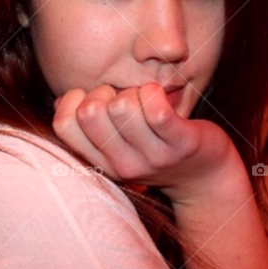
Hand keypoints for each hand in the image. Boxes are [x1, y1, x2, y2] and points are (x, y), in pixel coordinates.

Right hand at [52, 82, 242, 205]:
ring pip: (122, 106)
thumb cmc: (157, 146)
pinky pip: (156, 110)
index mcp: (102, 161)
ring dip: (134, 91)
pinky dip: (155, 92)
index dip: (74, 99)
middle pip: (90, 112)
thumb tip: (61, 99)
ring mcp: (153, 157)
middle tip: (125, 98)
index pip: (64, 124)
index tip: (97, 98)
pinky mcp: (181, 144)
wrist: (207, 177)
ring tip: (146, 100)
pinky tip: (161, 96)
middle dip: (105, 90)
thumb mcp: (119, 143)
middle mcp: (122, 164)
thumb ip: (90, 125)